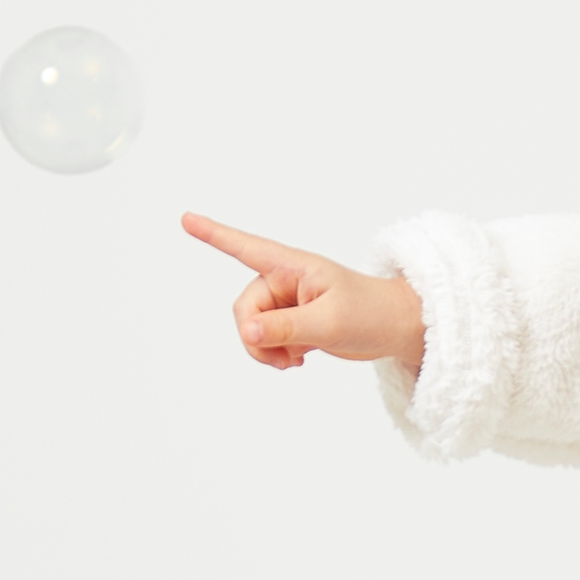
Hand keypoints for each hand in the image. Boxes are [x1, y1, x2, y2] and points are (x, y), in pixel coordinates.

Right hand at [181, 213, 424, 372]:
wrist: (394, 329)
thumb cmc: (370, 313)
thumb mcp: (329, 322)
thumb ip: (286, 327)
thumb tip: (248, 333)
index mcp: (292, 266)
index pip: (245, 247)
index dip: (213, 234)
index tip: (185, 219)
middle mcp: (284, 280)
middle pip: (245, 308)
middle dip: (255, 337)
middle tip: (282, 357)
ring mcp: (287, 302)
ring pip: (253, 329)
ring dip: (266, 350)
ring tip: (294, 361)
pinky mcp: (293, 322)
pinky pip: (267, 340)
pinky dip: (276, 355)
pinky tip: (299, 360)